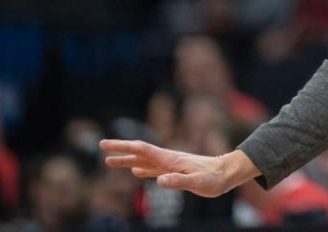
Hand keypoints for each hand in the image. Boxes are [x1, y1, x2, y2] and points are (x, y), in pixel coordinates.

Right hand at [99, 139, 259, 197]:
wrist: (226, 174)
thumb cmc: (213, 178)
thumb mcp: (197, 182)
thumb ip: (179, 181)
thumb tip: (159, 180)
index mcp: (169, 159)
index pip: (142, 150)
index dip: (123, 146)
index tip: (106, 145)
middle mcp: (167, 159)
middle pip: (138, 152)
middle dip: (120, 149)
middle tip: (101, 146)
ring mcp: (169, 165)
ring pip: (143, 161)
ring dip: (126, 160)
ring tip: (110, 161)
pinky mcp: (174, 172)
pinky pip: (152, 169)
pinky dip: (141, 169)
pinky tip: (135, 171)